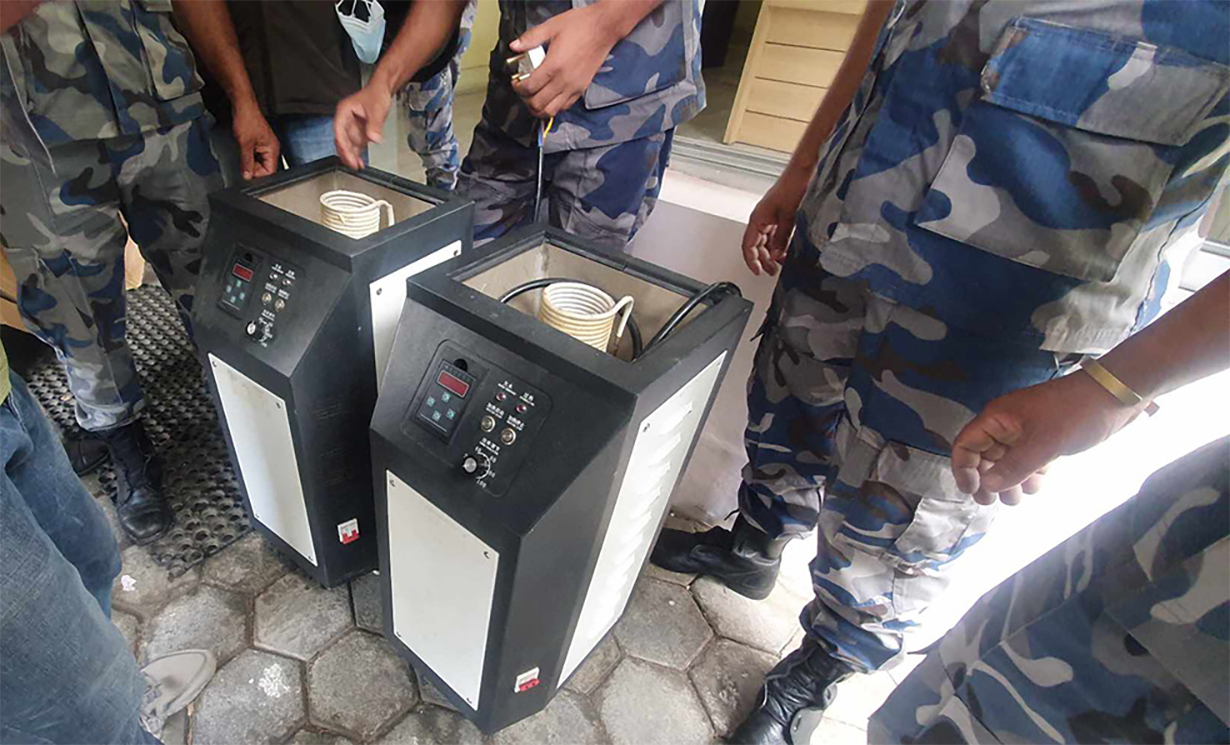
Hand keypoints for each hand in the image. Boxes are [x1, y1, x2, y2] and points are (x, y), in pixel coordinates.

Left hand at [231, 104, 279, 180]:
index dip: (258, 174)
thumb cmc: (247, 119)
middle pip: (265, 168)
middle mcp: (272, 148)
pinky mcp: (260, 142)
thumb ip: (246, 162)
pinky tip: (244, 148)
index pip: (270, 171)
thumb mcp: (244, 144)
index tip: (247, 172)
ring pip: (259, 161)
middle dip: (253, 167)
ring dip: (250, 160)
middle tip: (243, 160)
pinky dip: (249, 155)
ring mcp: (266, 145)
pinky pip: (256, 155)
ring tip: (244, 150)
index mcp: (273, 149)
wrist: (243, 106)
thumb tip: (247, 175)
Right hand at [333, 83, 392, 169]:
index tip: (348, 154)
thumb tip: (373, 138)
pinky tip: (360, 162)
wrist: (383, 91)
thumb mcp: (376, 109)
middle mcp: (346, 120)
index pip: (339, 130)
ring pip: (348, 144)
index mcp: (344, 111)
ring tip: (356, 166)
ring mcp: (352, 126)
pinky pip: (356, 145)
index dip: (343, 144)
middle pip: (342, 139)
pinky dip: (358, 154)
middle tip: (352, 164)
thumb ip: (375, 124)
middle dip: (346, 153)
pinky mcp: (359, 131)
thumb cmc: (376, 94)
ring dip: (351, 156)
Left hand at [510, 4, 622, 118]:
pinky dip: (553, 106)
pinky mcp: (581, 89)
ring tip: (533, 98)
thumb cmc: (581, 26)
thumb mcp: (551, 26)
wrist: (603, 29)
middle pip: (537, 104)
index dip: (517, 87)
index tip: (516, 82)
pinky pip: (564, 107)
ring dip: (538, 108)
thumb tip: (515, 46)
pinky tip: (549, 97)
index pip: (529, 88)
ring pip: (551, 111)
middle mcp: (564, 81)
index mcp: (554, 66)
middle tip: (523, 90)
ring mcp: (574, 87)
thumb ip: (531, 38)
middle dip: (525, 100)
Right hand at [741, 165, 809, 275]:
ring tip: (781, 264)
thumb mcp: (788, 217)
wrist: (801, 173)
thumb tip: (777, 255)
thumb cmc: (791, 187)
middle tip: (772, 271)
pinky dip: (780, 245)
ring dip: (772, 253)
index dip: (752, 261)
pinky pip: (775, 235)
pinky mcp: (779, 216)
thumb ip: (782, 238)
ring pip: (767, 241)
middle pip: (757, 246)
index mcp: (757, 219)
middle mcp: (761, 219)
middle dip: (764, 260)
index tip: (758, 271)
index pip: (748, 246)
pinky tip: (787, 250)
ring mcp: (770, 218)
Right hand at [951, 371, 1145, 504]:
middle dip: (987, 480)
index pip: (965, 444)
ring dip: (1009, 482)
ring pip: (1005, 463)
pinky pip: (1027, 462)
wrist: (1115, 397)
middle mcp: (1006, 426)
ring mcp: (1026, 433)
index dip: (964, 469)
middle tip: (994, 502)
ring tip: (1019, 497)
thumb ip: (1014, 467)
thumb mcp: (1044, 443)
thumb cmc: (1075, 413)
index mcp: (997, 418)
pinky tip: (1039, 484)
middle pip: (983, 457)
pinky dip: (1029, 476)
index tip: (973, 491)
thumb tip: (988, 487)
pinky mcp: (1045, 440)